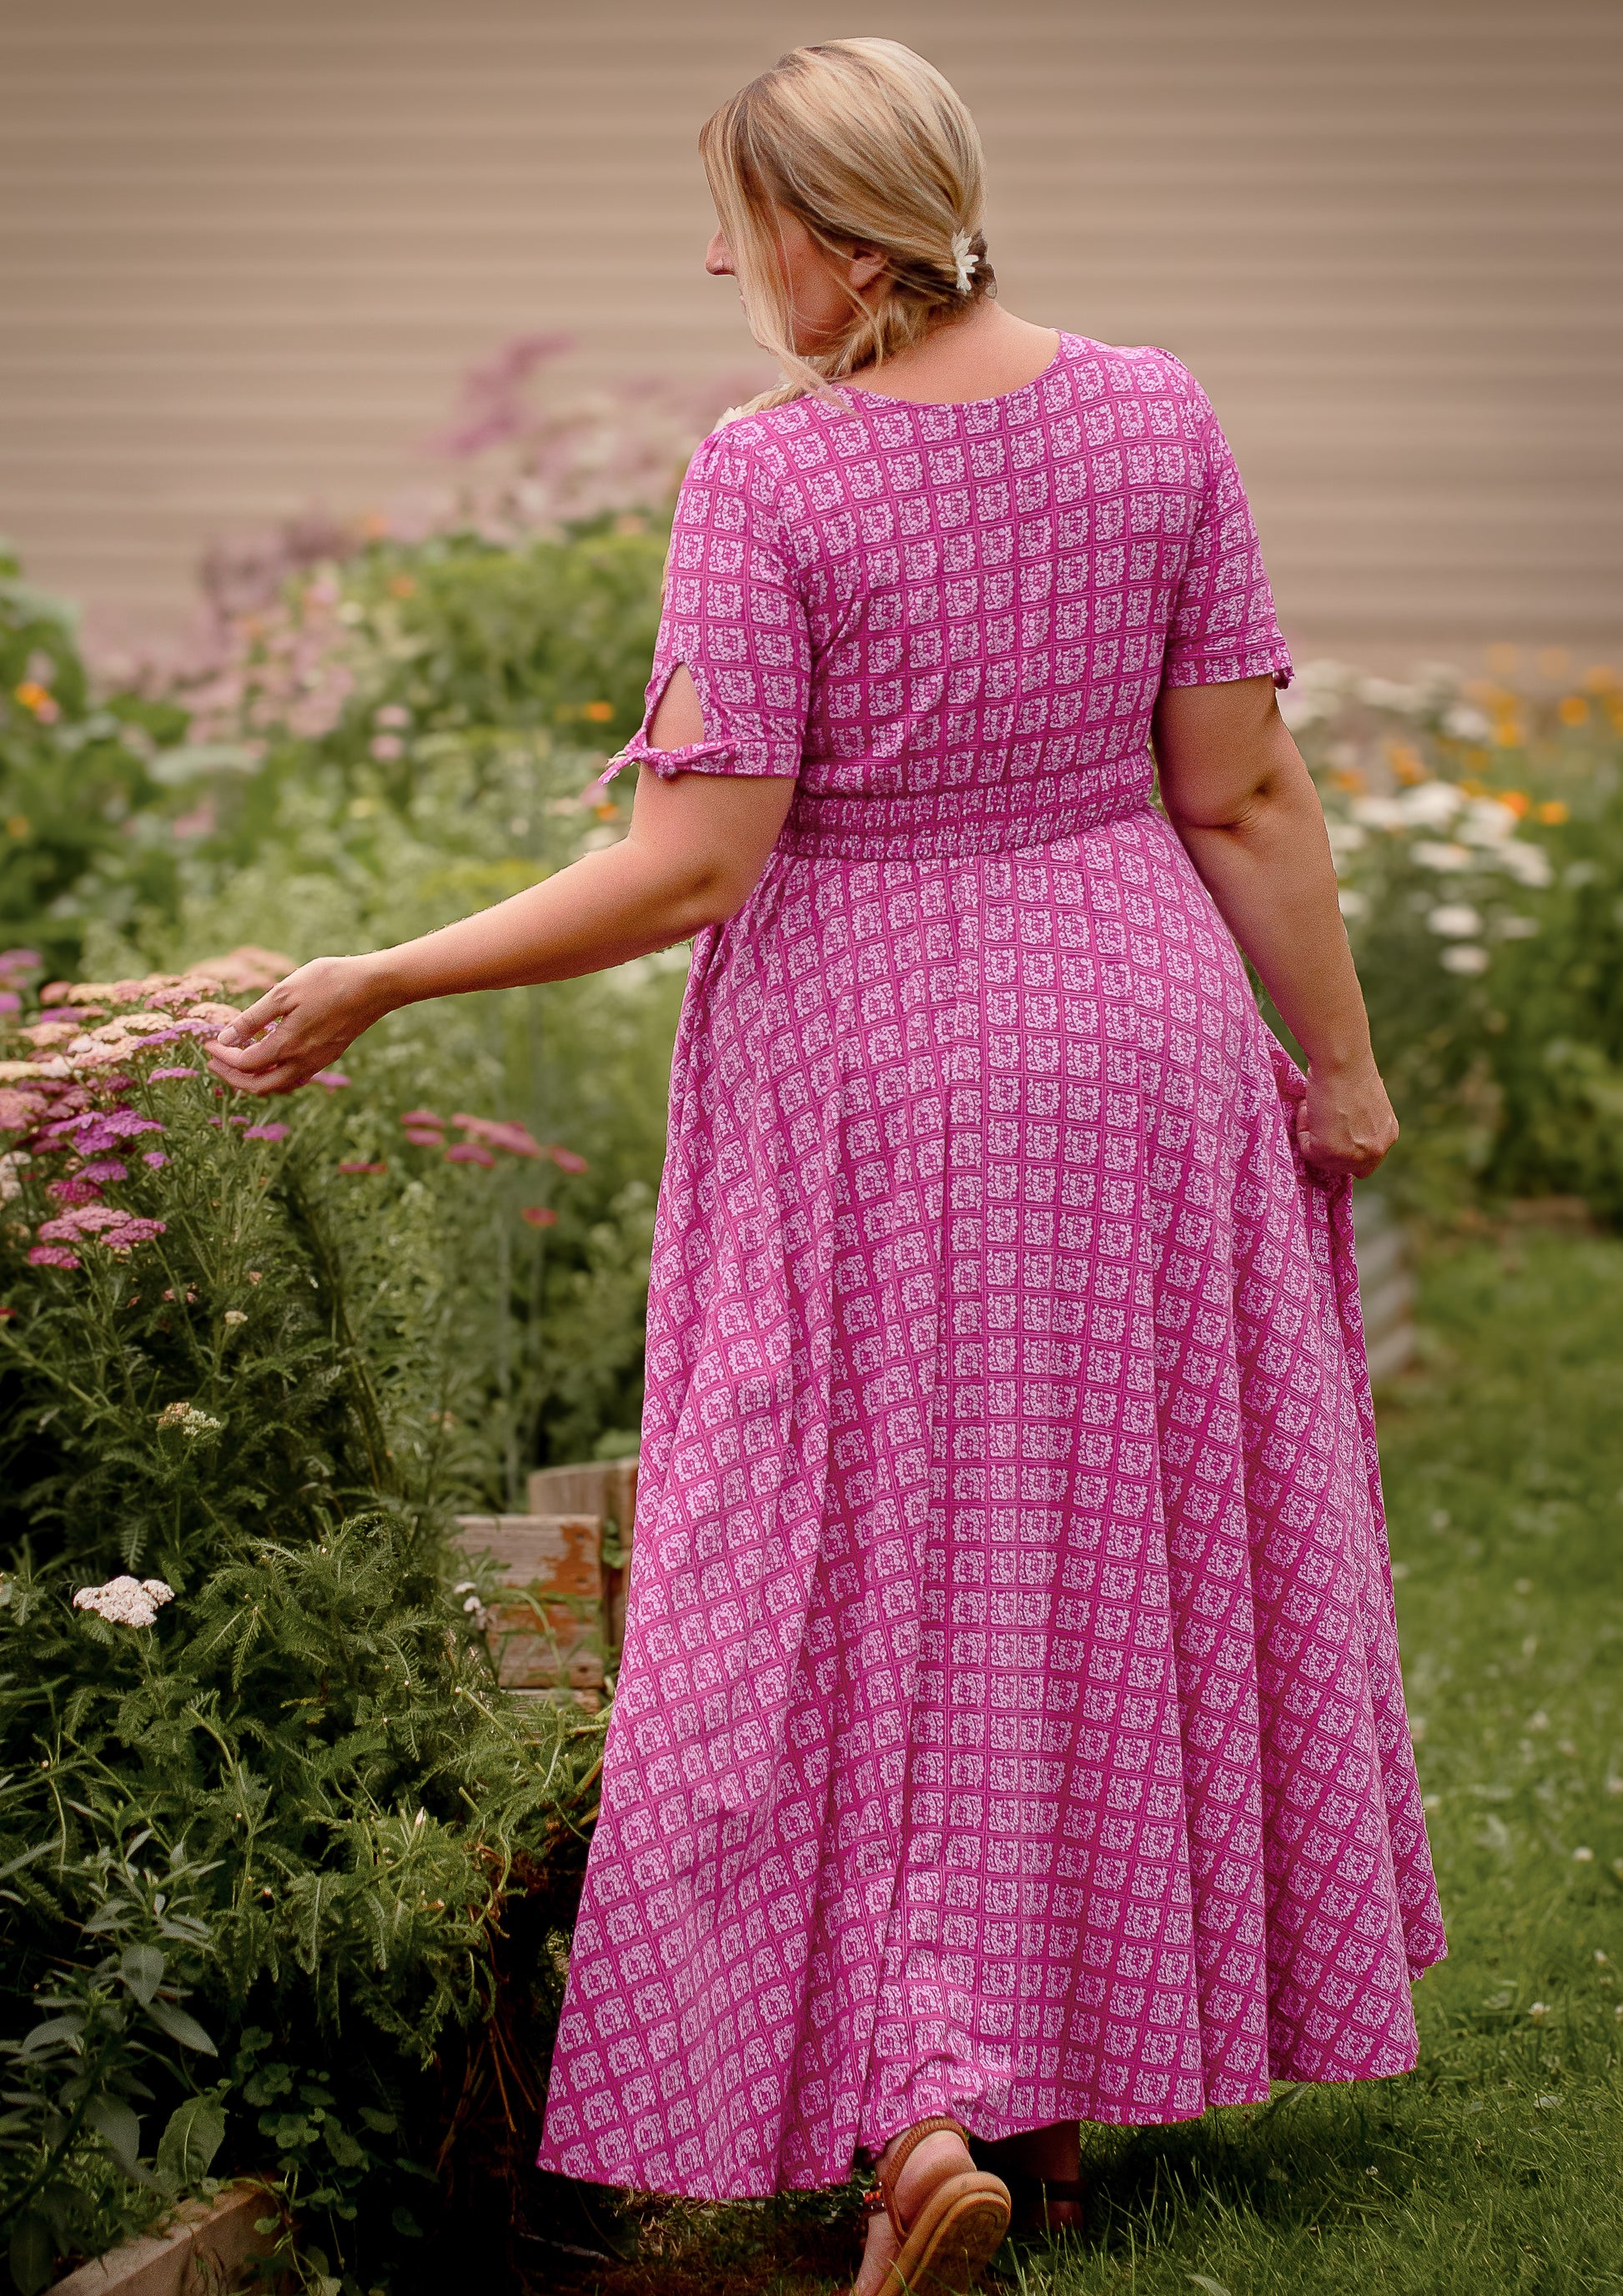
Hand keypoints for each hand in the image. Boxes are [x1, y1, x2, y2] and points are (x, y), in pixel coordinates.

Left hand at [206, 954, 390, 1096]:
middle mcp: (302, 1061)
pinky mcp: (329, 1056)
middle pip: (259, 1086)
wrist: (375, 986)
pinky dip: (276, 1075)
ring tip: (237, 1063)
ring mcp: (318, 1062)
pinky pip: (296, 1077)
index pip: (245, 1063)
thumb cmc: (329, 981)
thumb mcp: (284, 992)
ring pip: (279, 1086)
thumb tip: (224, 1039)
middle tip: (214, 1062)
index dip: (222, 1057)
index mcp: (288, 1045)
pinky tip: (271, 1059)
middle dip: (232, 1077)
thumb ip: (252, 1018)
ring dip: (254, 1079)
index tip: (207, 1043)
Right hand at [1296, 1054, 1398, 1179]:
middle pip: (1343, 1168)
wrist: (1343, 1061)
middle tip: (1318, 1117)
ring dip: (1313, 1134)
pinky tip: (1310, 1105)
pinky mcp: (1330, 1151)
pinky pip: (1306, 1149)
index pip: (1365, 1162)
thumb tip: (1342, 1128)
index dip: (1344, 1150)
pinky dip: (1303, 1128)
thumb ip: (1362, 1123)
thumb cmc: (1351, 1069)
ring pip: (1322, 1160)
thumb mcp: (1368, 1103)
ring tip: (1315, 1106)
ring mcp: (1353, 1154)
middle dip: (1327, 1146)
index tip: (1330, 1133)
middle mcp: (1376, 1150)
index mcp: (1387, 1135)